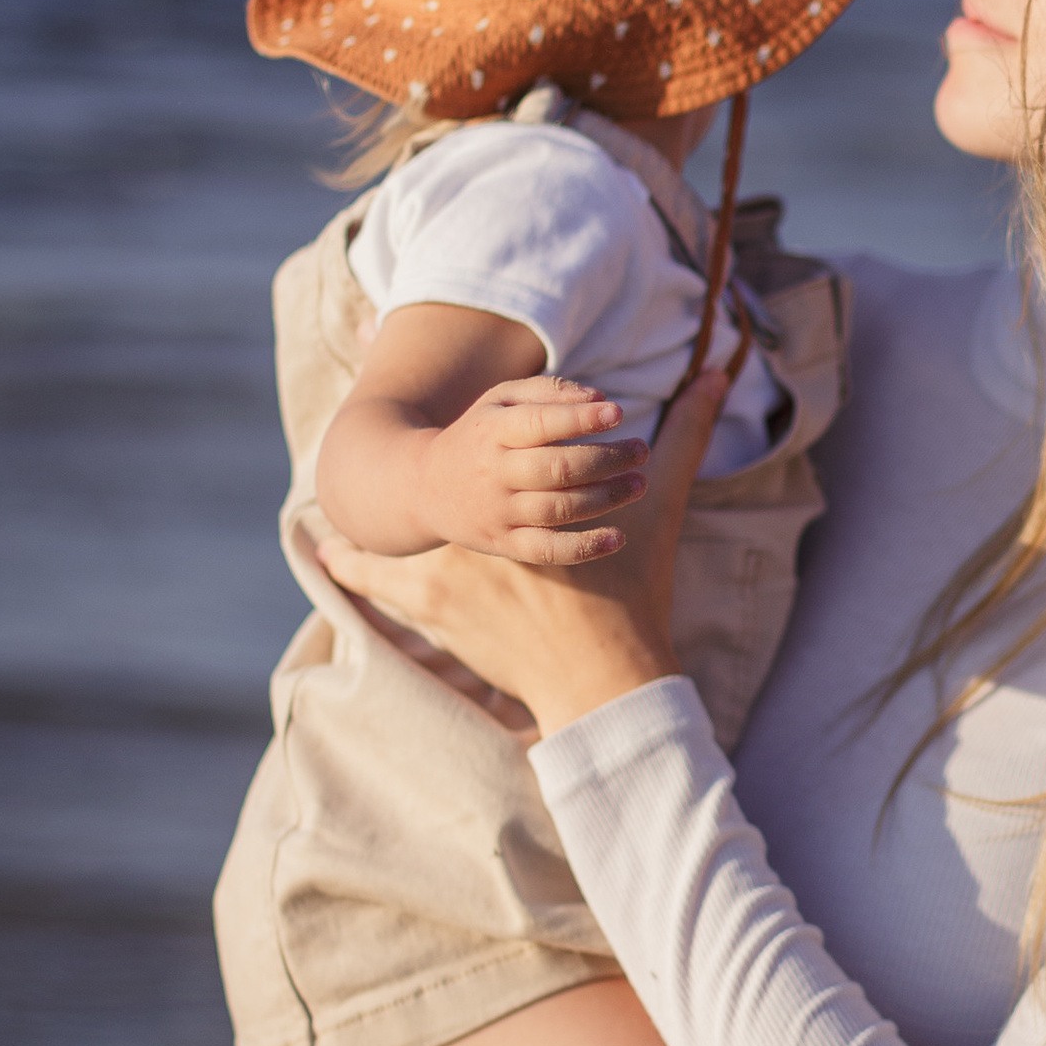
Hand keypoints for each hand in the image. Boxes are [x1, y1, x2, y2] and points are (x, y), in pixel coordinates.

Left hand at [322, 364, 729, 734]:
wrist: (606, 675)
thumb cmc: (632, 591)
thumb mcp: (660, 507)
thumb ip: (689, 436)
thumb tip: (720, 375)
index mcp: (520, 491)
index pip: (483, 439)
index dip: (460, 409)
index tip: (418, 370)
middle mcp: (473, 521)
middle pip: (427, 481)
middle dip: (388, 456)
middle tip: (346, 421)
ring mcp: (445, 567)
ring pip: (393, 530)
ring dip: (360, 512)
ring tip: (327, 494)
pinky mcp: (433, 611)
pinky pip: (380, 584)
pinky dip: (353, 566)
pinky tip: (325, 550)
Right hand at [411, 376, 649, 566]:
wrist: (420, 487)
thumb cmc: (478, 434)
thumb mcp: (500, 400)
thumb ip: (548, 392)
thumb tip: (600, 398)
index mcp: (493, 430)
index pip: (540, 424)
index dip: (580, 419)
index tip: (617, 413)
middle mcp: (495, 472)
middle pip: (558, 468)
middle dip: (607, 459)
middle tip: (642, 451)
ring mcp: (498, 511)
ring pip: (559, 508)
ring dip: (607, 497)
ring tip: (639, 484)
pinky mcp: (503, 543)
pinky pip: (547, 550)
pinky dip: (584, 547)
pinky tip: (618, 537)